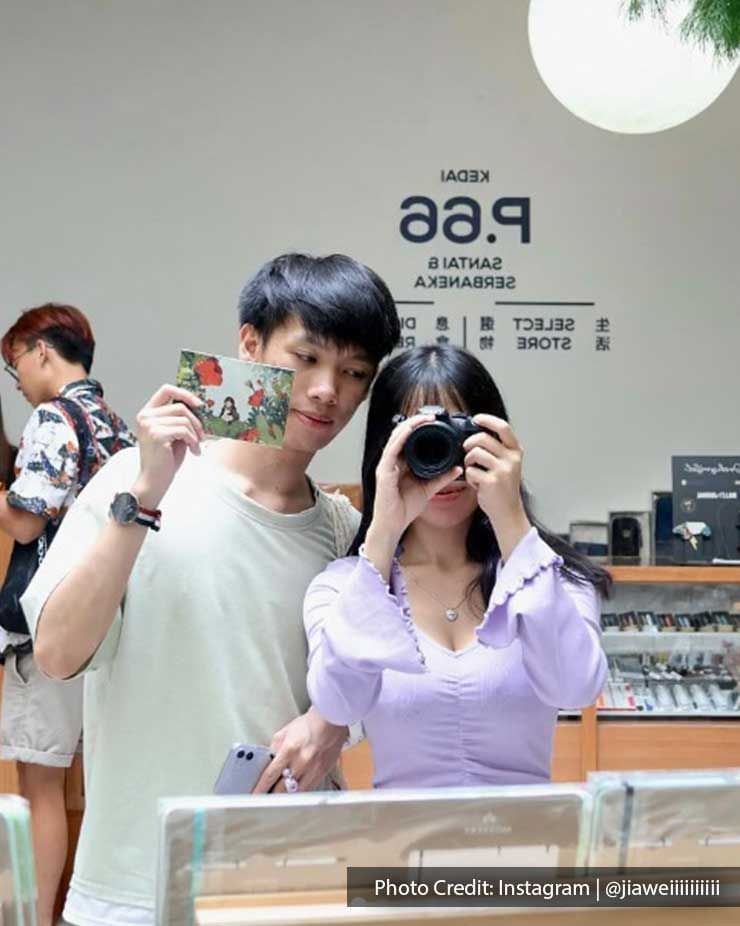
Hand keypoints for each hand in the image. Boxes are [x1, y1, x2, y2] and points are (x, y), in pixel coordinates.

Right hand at [131, 384, 204, 507]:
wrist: (155, 481)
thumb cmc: (165, 459)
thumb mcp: (173, 433)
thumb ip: (179, 418)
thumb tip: (198, 405)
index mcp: (147, 413)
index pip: (166, 389)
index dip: (185, 393)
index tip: (199, 404)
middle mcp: (145, 416)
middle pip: (180, 406)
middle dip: (196, 421)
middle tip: (202, 436)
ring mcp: (149, 425)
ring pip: (184, 419)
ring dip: (195, 434)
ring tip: (196, 447)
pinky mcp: (156, 434)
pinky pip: (184, 430)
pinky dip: (193, 441)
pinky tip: (193, 451)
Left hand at [252, 707, 346, 793]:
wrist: (331, 721)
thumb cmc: (308, 724)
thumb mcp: (285, 732)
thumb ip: (274, 748)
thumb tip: (267, 762)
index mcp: (289, 750)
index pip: (270, 776)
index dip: (260, 788)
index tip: (254, 795)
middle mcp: (301, 762)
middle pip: (282, 789)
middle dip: (271, 796)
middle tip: (264, 799)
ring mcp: (313, 770)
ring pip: (296, 793)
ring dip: (285, 797)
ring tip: (278, 798)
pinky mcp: (322, 773)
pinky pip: (308, 790)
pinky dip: (299, 792)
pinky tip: (294, 791)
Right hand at [370, 414, 463, 543]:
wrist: (393, 525)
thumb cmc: (405, 508)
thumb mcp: (429, 489)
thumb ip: (442, 478)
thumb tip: (459, 468)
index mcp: (402, 463)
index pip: (409, 438)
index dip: (420, 427)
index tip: (435, 421)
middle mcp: (392, 461)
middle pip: (401, 434)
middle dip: (416, 422)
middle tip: (432, 416)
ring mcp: (386, 465)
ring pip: (396, 437)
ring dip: (410, 425)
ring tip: (425, 418)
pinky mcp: (383, 472)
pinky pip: (391, 450)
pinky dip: (401, 438)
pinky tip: (410, 430)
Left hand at [462, 414, 530, 557]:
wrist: (507, 512)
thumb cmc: (504, 488)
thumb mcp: (507, 464)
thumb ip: (497, 449)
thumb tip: (476, 433)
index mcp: (516, 451)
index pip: (503, 427)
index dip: (487, 420)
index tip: (476, 419)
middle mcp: (512, 459)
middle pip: (483, 438)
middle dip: (469, 443)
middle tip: (466, 450)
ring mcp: (503, 470)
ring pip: (474, 453)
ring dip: (468, 461)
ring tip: (473, 470)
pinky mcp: (492, 481)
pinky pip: (470, 471)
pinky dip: (469, 478)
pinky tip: (477, 484)